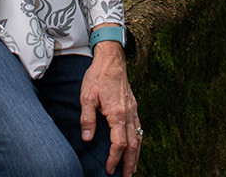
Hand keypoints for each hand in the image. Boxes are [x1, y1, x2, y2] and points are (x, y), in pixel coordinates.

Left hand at [80, 40, 140, 175]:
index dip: (114, 159)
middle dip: (130, 164)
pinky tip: (135, 148)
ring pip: (138, 138)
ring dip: (136, 156)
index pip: (118, 143)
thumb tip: (87, 139)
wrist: (111, 59)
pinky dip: (138, 142)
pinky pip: (139, 128)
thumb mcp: (86, 96)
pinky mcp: (133, 106)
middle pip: (133, 145)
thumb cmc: (97, 76)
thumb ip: (87, 119)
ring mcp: (133, 110)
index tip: (108, 169)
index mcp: (117, 113)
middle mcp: (128, 114)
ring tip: (132, 169)